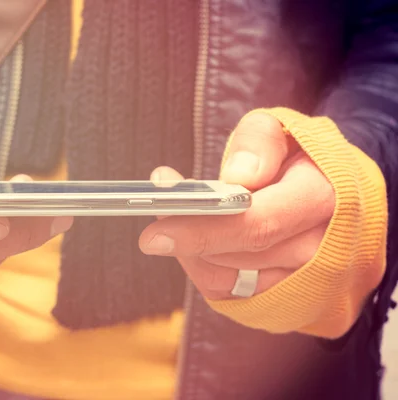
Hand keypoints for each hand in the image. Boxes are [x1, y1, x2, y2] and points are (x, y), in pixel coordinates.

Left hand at [139, 112, 334, 299]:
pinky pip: (228, 292)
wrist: (338, 196)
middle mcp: (320, 249)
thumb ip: (260, 141)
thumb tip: (238, 176)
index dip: (202, 229)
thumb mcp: (284, 129)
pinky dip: (201, 266)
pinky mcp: (285, 296)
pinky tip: (195, 240)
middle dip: (186, 235)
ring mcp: (305, 280)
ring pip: (226, 280)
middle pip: (236, 256)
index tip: (157, 227)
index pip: (256, 224)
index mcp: (323, 199)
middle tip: (158, 210)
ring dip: (190, 250)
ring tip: (175, 217)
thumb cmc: (305, 160)